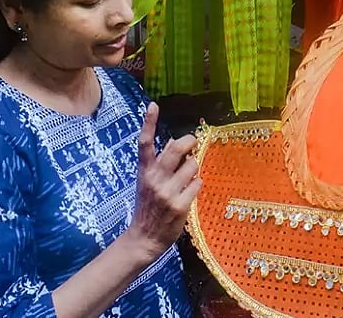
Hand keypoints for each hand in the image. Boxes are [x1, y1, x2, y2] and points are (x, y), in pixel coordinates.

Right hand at [127, 103, 201, 257]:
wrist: (145, 237)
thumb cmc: (148, 206)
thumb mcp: (147, 182)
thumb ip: (159, 163)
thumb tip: (173, 142)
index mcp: (144, 171)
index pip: (145, 143)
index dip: (149, 123)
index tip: (154, 105)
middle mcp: (155, 179)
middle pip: (176, 148)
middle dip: (189, 141)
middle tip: (193, 142)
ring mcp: (167, 192)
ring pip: (192, 166)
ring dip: (194, 168)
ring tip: (187, 179)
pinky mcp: (180, 205)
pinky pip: (198, 184)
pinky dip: (197, 185)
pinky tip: (189, 192)